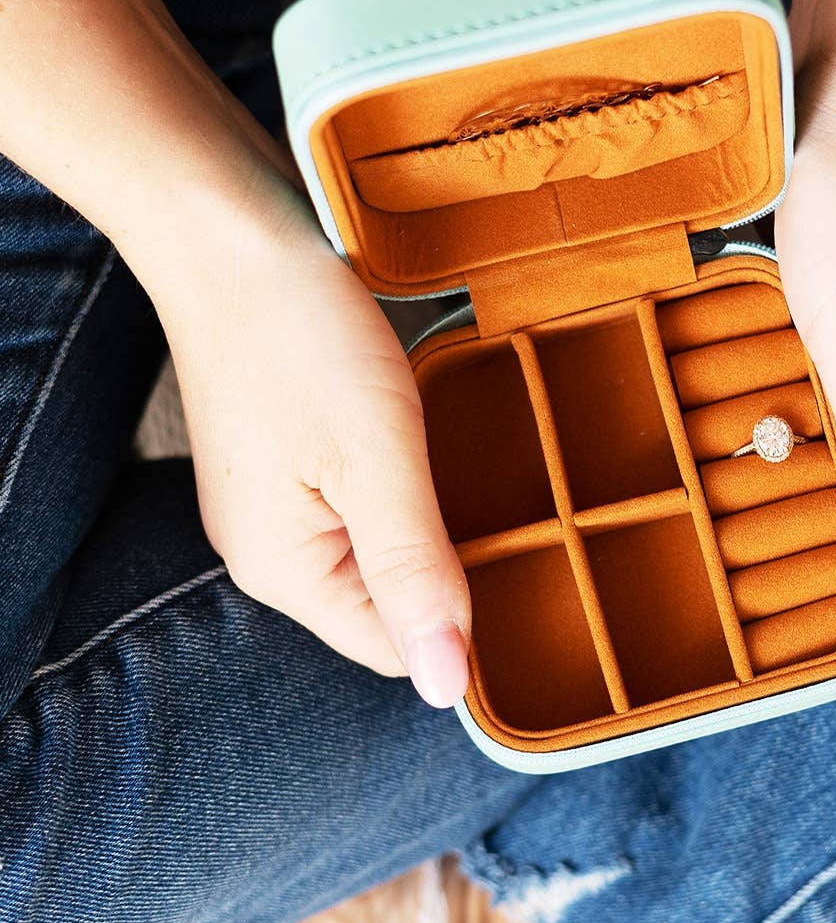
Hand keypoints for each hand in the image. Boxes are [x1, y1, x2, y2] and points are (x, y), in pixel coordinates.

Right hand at [150, 200, 469, 705]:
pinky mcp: (286, 462)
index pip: (392, 648)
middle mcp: (270, 553)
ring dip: (426, 527)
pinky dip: (400, 490)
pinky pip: (357, 508)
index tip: (521, 572)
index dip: (460, 624)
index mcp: (284, 571)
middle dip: (445, 571)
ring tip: (471, 475)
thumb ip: (412, 571)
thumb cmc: (298, 337)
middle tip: (506, 511)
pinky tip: (427, 452)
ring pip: (375, 554)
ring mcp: (273, 505)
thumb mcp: (376, 459)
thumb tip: (442, 687)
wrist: (228, 235)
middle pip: (383, 604)